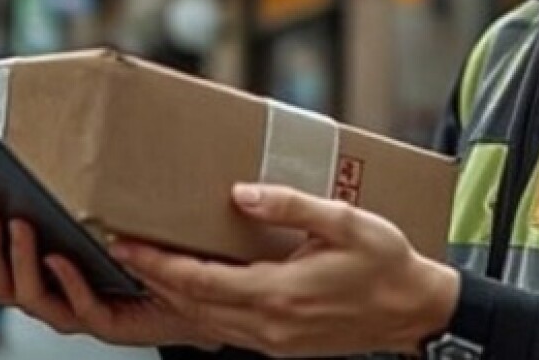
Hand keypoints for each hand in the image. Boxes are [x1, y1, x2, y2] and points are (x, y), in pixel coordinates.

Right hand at [0, 211, 215, 348]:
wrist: (201, 295)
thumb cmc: (157, 256)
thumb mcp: (115, 224)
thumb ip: (91, 207)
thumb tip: (70, 160)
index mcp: (53, 277)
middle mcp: (59, 298)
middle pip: (3, 285)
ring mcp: (81, 313)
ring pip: (32, 297)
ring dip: (20, 261)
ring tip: (18, 225)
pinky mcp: (110, 323)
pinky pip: (80, 307)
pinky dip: (66, 281)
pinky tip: (61, 256)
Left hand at [109, 183, 460, 356]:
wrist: (414, 311)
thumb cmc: (385, 262)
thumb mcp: (343, 222)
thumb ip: (290, 206)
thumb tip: (241, 194)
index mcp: (280, 292)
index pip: (200, 280)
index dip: (157, 263)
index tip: (126, 243)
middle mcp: (270, 325)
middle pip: (193, 304)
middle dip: (154, 278)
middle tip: (124, 251)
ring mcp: (276, 341)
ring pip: (207, 322)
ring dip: (174, 295)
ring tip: (150, 267)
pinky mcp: (284, 346)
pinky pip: (228, 331)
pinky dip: (202, 309)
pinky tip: (198, 290)